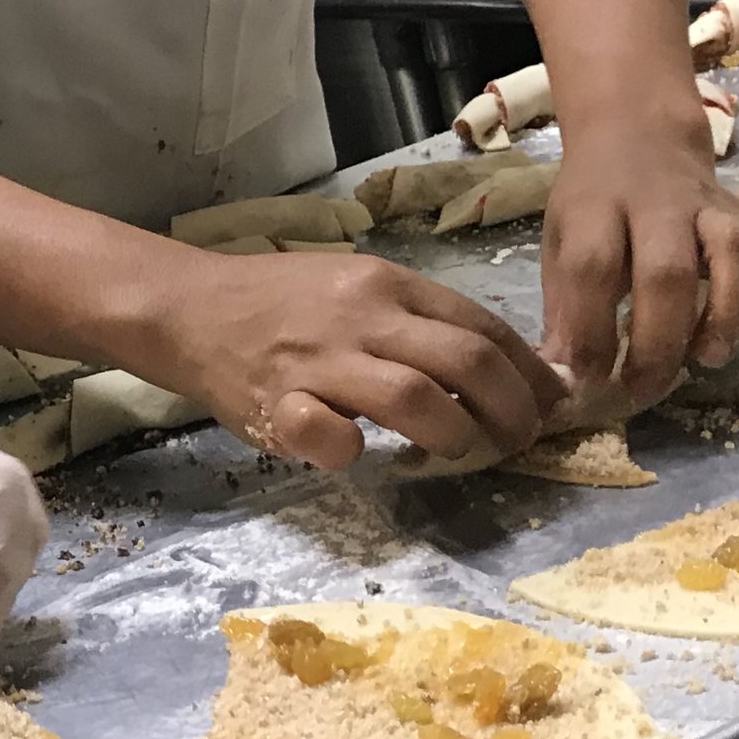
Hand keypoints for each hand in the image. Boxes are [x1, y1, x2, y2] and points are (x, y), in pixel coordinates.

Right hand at [138, 251, 565, 469]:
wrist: (187, 306)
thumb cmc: (279, 302)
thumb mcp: (354, 288)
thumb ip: (415, 321)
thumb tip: (502, 367)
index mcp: (385, 284)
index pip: (482, 326)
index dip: (530, 372)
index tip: (550, 403)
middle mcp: (360, 316)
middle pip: (467, 362)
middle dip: (512, 410)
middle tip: (518, 439)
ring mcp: (319, 360)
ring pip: (416, 398)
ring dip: (454, 434)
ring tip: (456, 449)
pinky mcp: (277, 402)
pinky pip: (328, 434)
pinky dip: (351, 451)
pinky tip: (356, 454)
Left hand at [543, 123, 738, 402]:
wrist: (635, 135)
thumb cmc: (593, 206)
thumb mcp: (560, 242)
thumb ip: (564, 306)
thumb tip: (560, 376)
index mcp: (595, 208)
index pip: (592, 267)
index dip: (588, 328)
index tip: (583, 378)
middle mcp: (658, 205)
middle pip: (666, 268)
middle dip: (657, 338)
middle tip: (643, 385)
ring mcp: (712, 207)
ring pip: (734, 251)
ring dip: (727, 311)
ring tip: (708, 357)